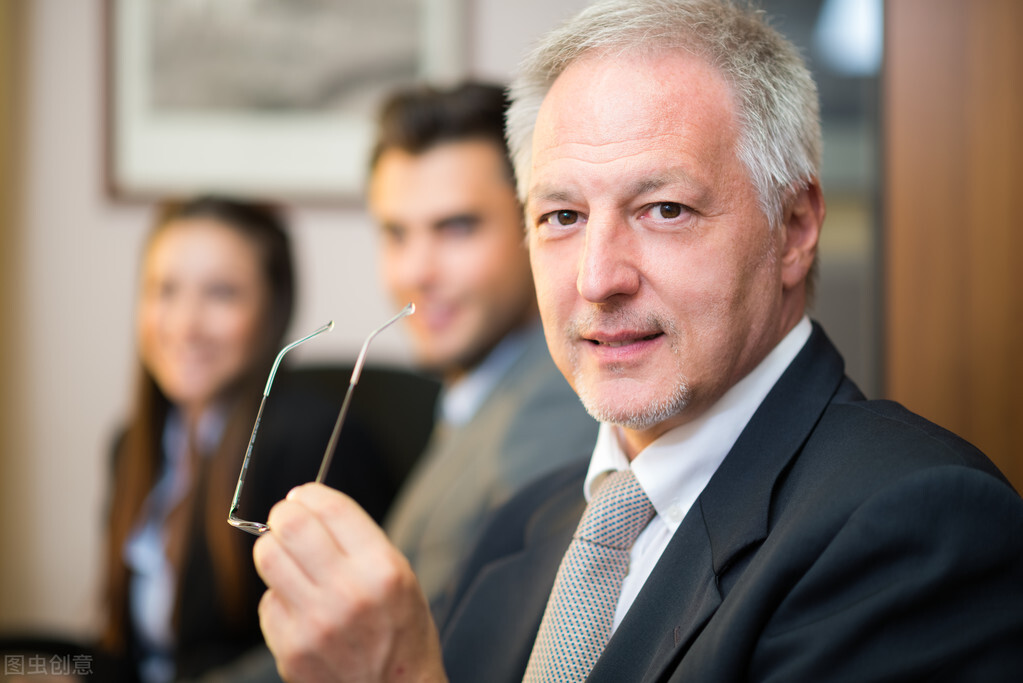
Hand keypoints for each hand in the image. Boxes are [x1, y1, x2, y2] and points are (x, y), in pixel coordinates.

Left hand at [253, 483, 447, 682]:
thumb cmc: (402, 632)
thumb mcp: (401, 576)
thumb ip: (358, 541)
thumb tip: (308, 506)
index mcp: (382, 569)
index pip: (330, 507)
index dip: (310, 493)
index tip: (304, 496)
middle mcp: (347, 593)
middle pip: (289, 526)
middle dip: (285, 515)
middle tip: (290, 520)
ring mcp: (314, 624)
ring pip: (267, 557)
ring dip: (275, 548)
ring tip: (290, 557)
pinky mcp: (291, 650)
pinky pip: (267, 602)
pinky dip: (280, 596)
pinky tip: (300, 605)